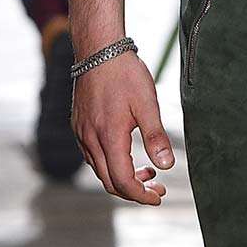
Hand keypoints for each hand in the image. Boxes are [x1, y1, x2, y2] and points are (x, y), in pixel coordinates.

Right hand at [71, 50, 175, 204]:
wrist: (98, 49)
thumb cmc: (125, 74)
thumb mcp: (147, 103)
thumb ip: (156, 136)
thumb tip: (166, 165)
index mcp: (108, 136)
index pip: (122, 180)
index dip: (140, 195)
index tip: (158, 196)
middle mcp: (90, 139)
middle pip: (109, 181)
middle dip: (133, 191)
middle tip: (157, 188)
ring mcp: (81, 133)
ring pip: (100, 170)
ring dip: (122, 178)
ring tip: (147, 171)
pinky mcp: (79, 126)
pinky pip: (93, 156)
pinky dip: (111, 164)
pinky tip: (127, 154)